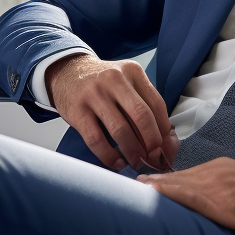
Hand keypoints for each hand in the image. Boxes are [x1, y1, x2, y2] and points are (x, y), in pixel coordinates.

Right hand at [46, 53, 178, 171]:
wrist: (67, 73)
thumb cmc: (103, 84)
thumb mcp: (126, 83)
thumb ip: (145, 105)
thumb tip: (167, 141)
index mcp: (133, 72)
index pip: (157, 104)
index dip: (164, 130)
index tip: (166, 148)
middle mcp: (115, 80)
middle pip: (142, 116)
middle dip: (152, 143)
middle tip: (154, 158)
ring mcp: (95, 94)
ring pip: (120, 130)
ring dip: (132, 152)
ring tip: (136, 163)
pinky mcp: (78, 110)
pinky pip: (96, 139)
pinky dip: (109, 156)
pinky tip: (117, 162)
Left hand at [138, 157, 234, 234]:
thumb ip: (223, 194)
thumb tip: (206, 209)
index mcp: (220, 170)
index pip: (185, 175)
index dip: (163, 181)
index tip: (143, 184)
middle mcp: (215, 172)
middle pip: (176, 177)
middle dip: (152, 182)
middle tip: (127, 185)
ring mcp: (216, 185)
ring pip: (177, 184)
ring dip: (153, 187)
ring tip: (131, 190)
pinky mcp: (220, 201)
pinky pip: (187, 195)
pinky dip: (166, 192)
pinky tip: (151, 193)